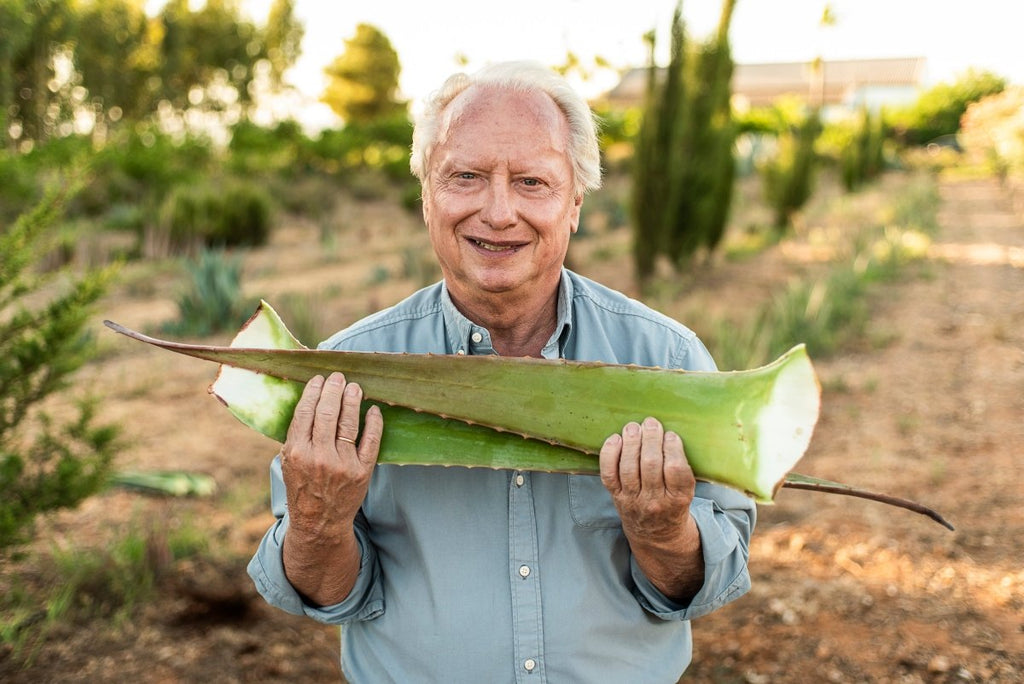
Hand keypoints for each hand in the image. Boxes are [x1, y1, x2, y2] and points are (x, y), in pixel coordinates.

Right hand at [282, 372, 382, 540]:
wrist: (319, 522)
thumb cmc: (302, 487)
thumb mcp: (288, 462)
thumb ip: (296, 435)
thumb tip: (309, 400)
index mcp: (296, 452)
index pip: (305, 413)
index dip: (314, 392)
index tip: (319, 379)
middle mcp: (319, 457)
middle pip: (327, 414)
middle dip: (334, 391)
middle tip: (339, 377)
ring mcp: (342, 464)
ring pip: (348, 424)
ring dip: (352, 401)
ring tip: (355, 387)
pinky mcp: (362, 471)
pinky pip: (370, 441)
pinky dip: (374, 423)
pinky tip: (373, 410)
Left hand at [599, 416, 703, 600]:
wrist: (656, 536)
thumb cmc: (674, 506)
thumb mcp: (687, 493)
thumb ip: (680, 469)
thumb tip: (668, 434)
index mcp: (678, 499)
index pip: (676, 471)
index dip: (672, 449)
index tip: (671, 435)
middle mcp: (654, 501)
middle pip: (650, 466)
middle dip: (650, 439)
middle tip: (651, 423)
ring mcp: (633, 499)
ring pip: (629, 468)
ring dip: (631, 443)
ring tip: (633, 427)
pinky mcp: (616, 497)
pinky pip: (609, 474)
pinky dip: (609, 455)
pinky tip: (615, 439)